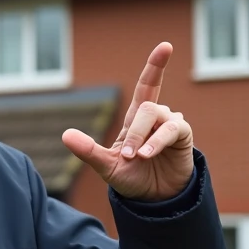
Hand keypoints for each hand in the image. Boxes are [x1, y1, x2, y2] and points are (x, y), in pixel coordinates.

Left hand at [61, 42, 194, 201]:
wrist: (153, 201)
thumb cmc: (132, 180)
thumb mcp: (106, 166)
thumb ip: (88, 151)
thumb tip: (65, 135)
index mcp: (137, 119)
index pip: (148, 85)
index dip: (156, 66)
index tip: (166, 46)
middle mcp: (156, 118)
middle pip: (146, 105)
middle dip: (134, 130)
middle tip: (127, 156)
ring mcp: (171, 126)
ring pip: (156, 115)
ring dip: (142, 137)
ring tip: (137, 158)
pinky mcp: (184, 138)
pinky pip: (172, 129)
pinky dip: (157, 141)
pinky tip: (147, 155)